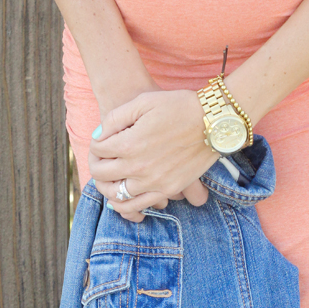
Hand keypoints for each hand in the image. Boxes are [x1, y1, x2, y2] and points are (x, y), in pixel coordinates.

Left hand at [89, 89, 216, 221]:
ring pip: (116, 194)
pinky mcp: (167, 190)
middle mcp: (138, 167)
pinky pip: (138, 205)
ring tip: (110, 179)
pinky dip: (125, 204)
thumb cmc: (178, 106)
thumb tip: (99, 136)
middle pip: (101, 174)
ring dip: (107, 186)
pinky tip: (123, 197)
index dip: (96, 143)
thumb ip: (115, 118)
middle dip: (96, 164)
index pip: (97, 149)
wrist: (212, 121)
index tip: (102, 139)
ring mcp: (153, 182)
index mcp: (129, 144)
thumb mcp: (142, 102)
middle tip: (101, 159)